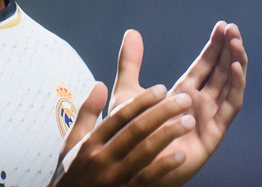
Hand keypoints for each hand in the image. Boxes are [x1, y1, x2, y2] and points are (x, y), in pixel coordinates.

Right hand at [51, 82, 195, 186]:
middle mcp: (102, 160)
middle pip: (136, 130)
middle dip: (163, 112)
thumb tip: (100, 85)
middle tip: (184, 99)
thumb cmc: (73, 174)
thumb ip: (87, 113)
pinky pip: (148, 179)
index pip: (119, 116)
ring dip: (169, 135)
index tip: (162, 88)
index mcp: (90, 143)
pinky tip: (181, 156)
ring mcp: (114, 179)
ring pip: (145, 153)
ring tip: (189, 122)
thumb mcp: (72, 143)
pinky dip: (164, 167)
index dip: (143, 100)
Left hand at [108, 21, 247, 186]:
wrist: (128, 164)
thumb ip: (131, 63)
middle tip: (232, 28)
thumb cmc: (126, 135)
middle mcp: (198, 104)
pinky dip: (235, 87)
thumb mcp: (127, 92)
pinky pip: (229, 108)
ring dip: (235, 63)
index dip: (214, 46)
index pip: (204, 66)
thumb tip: (131, 31)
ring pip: (228, 86)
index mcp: (182, 94)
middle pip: (220, 72)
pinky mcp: (211, 134)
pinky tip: (235, 67)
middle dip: (227, 50)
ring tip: (236, 42)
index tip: (222, 25)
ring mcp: (207, 118)